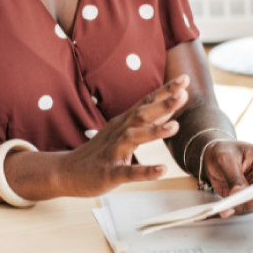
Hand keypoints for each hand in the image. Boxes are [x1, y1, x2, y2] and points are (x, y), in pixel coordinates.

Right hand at [54, 75, 189, 196]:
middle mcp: (119, 133)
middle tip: (183, 94)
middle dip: (162, 104)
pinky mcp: (109, 173)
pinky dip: (145, 171)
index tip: (185, 78)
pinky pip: (128, 172)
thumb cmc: (100, 152)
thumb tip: (171, 109)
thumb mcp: (123, 132)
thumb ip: (147, 122)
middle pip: (142, 115)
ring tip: (176, 126)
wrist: (67, 171)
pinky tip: (162, 170)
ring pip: (133, 138)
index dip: (165, 91)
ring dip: (154, 132)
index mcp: (124, 123)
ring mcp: (113, 152)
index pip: (146, 102)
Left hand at [200, 141, 252, 217]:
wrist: (211, 158)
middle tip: (243, 200)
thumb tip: (239, 192)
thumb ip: (233, 176)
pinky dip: (238, 210)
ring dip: (246, 207)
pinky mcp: (249, 198)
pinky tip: (227, 210)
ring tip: (230, 208)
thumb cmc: (223, 151)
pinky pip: (248, 208)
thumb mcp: (225, 159)